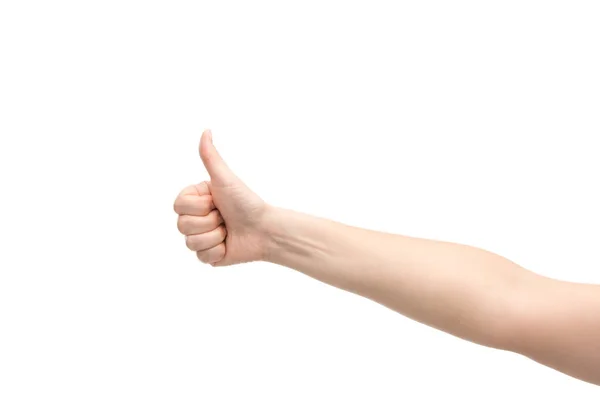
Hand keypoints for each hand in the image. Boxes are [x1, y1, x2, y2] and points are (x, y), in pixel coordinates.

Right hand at [174, 129, 269, 265]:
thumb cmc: (246, 202)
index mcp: (195, 200)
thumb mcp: (225, 178)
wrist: (264, 229)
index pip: (178, 206)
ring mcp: (201, 238)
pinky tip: (229, 244)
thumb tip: (206, 131)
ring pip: (190, 242)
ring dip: (215, 236)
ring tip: (228, 230)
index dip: (199, 205)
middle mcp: (195, 219)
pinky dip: (218, 251)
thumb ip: (210, 157)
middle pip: (182, 225)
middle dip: (209, 221)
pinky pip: (201, 257)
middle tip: (224, 216)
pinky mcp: (208, 256)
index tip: (216, 200)